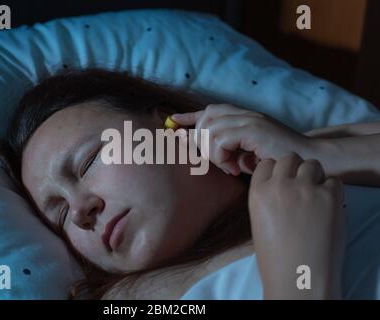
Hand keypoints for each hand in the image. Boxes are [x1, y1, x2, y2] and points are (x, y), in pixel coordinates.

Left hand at [171, 104, 313, 174]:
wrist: (309, 159)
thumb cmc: (278, 159)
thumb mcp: (248, 153)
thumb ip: (228, 149)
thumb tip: (205, 150)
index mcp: (243, 116)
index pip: (209, 110)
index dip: (190, 116)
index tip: (173, 121)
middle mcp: (244, 114)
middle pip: (205, 120)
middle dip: (201, 142)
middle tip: (219, 162)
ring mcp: (248, 119)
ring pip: (209, 131)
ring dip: (214, 154)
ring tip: (231, 167)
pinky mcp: (252, 129)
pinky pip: (220, 140)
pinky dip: (222, 157)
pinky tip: (237, 168)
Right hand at [248, 153, 345, 298]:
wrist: (297, 277)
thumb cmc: (276, 256)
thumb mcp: (259, 220)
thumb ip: (268, 196)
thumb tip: (283, 183)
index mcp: (258, 192)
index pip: (267, 163)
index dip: (276, 170)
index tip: (282, 181)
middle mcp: (280, 186)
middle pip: (289, 157)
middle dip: (295, 168)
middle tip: (301, 185)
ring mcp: (305, 189)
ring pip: (313, 164)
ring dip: (315, 176)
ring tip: (315, 196)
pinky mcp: (329, 197)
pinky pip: (334, 181)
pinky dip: (333, 191)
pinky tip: (328, 207)